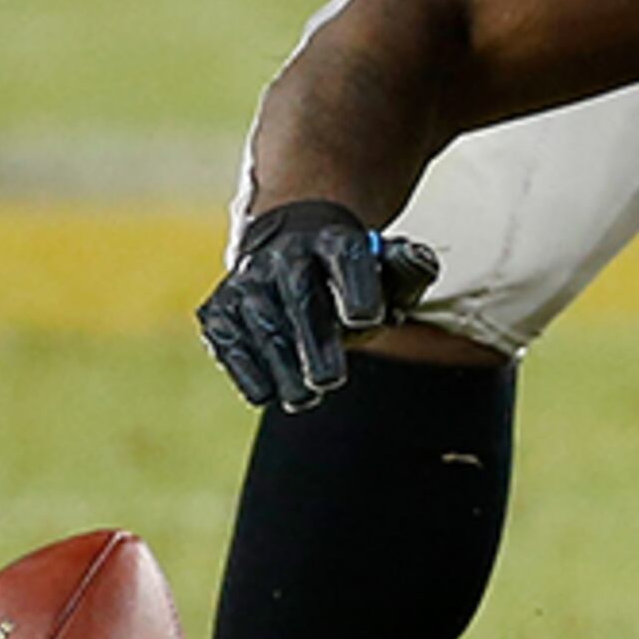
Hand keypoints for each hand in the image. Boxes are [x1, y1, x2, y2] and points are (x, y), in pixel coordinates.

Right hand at [199, 200, 442, 412]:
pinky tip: (267, 392)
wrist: (287, 245)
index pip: (347, 258)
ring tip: (304, 398)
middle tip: (329, 380)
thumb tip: (418, 262)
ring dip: (281, 365)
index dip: (357, 286)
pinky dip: (246, 369)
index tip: (366, 317)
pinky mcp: (220, 308)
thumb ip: (409, 269)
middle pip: (300, 295)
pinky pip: (229, 341)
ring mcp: (248, 280)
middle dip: (313, 341)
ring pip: (262, 323)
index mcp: (334, 240)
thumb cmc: (349, 272)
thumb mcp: (385, 265)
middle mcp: (285, 254)